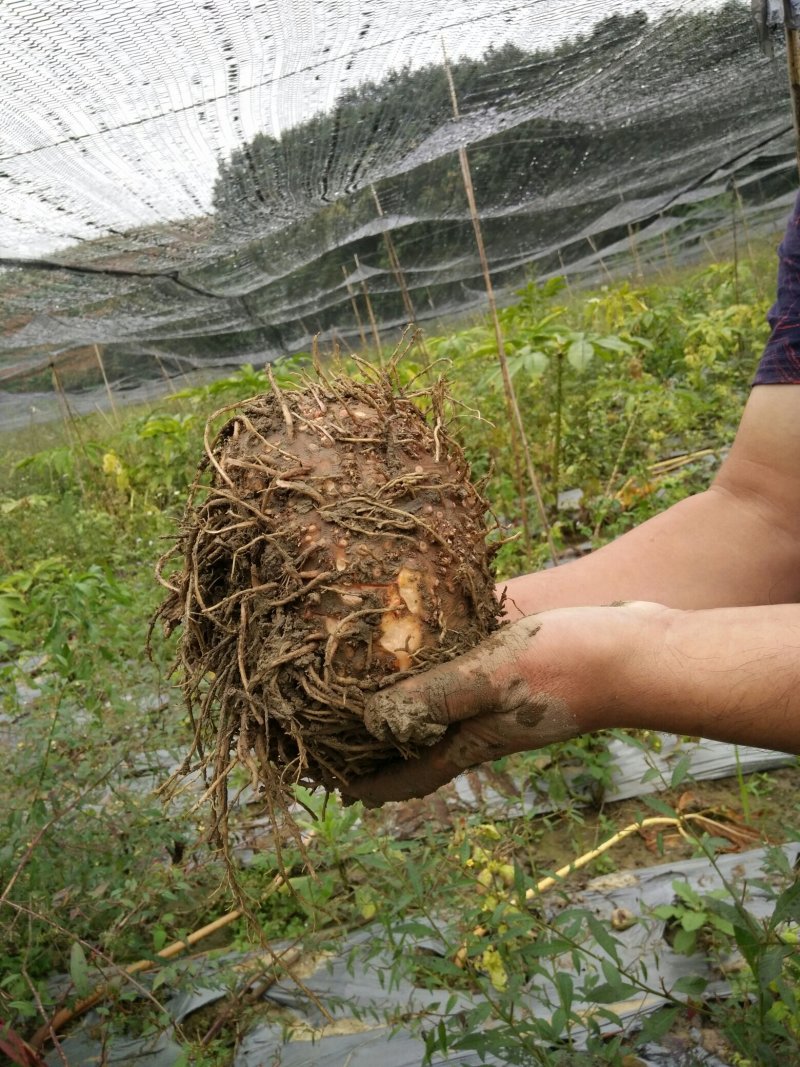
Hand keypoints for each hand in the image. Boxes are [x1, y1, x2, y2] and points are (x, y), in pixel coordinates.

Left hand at [344, 601, 669, 804]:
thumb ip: (433, 698)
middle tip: (329, 733)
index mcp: (473, 741)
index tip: (323, 785)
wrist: (643, 652)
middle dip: (374, 750)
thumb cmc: (570, 665)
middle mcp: (484, 728)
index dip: (364, 787)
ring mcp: (504, 703)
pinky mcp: (520, 673)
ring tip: (365, 687)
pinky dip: (436, 671)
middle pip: (417, 750)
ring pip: (439, 713)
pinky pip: (464, 679)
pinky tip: (427, 644)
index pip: (407, 779)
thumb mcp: (492, 676)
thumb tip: (369, 722)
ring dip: (404, 709)